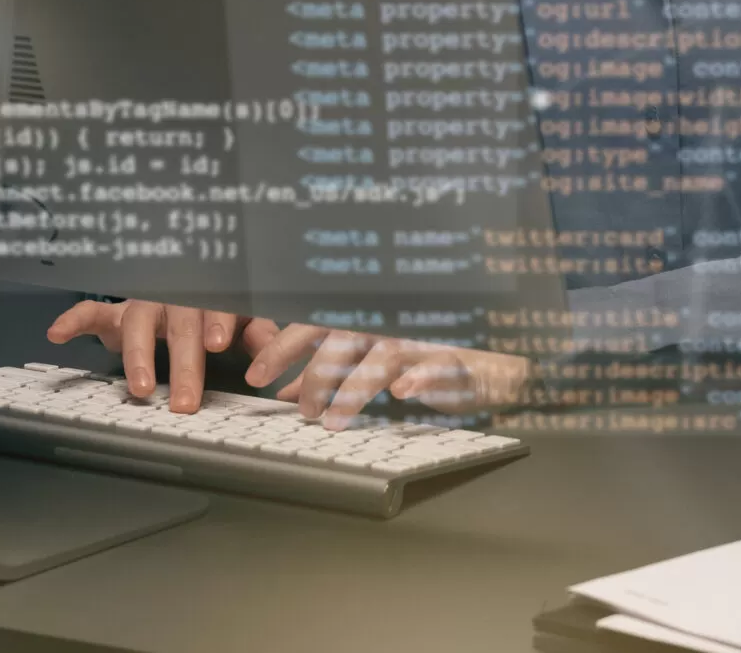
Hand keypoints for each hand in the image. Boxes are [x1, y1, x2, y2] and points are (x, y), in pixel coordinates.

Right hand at [46, 299, 272, 413]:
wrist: (182, 284)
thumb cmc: (213, 310)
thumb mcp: (241, 319)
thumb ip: (257, 332)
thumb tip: (275, 351)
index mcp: (209, 297)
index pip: (215, 307)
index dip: (216, 322)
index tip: (217, 344)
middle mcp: (174, 297)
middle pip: (177, 325)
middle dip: (181, 363)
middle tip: (184, 400)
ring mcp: (142, 303)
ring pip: (136, 321)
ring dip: (136, 355)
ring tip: (138, 388)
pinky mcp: (115, 313)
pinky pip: (91, 312)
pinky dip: (73, 320)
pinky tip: (57, 333)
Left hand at [241, 320, 531, 429]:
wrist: (487, 359)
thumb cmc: (422, 358)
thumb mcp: (368, 365)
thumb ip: (330, 373)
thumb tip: (287, 391)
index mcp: (363, 321)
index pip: (314, 325)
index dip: (281, 347)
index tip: (254, 375)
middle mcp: (388, 323)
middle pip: (341, 339)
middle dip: (315, 375)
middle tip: (302, 411)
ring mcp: (420, 339)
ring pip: (380, 356)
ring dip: (354, 388)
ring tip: (334, 420)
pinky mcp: (453, 359)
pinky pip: (435, 365)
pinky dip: (419, 376)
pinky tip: (403, 390)